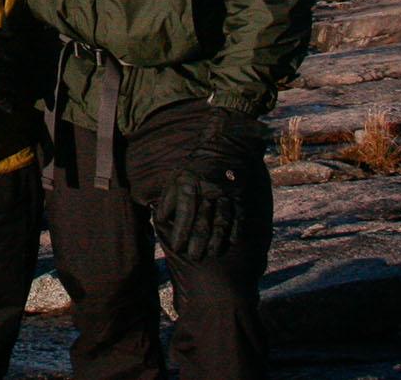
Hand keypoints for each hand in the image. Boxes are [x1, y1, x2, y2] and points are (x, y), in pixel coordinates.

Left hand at [152, 106, 261, 260]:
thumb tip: (160, 218)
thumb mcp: (177, 175)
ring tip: (211, 254)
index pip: (184, 214)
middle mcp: (209, 190)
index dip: (180, 233)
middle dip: (198, 242)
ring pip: (222, 220)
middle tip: (193, 258)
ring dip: (217, 239)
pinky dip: (235, 229)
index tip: (176, 248)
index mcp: (191, 184)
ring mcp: (226, 192)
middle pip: (203, 220)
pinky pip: (238, 214)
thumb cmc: (196, 163)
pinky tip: (231, 241)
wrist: (225, 141)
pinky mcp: (240, 193)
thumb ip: (168, 198)